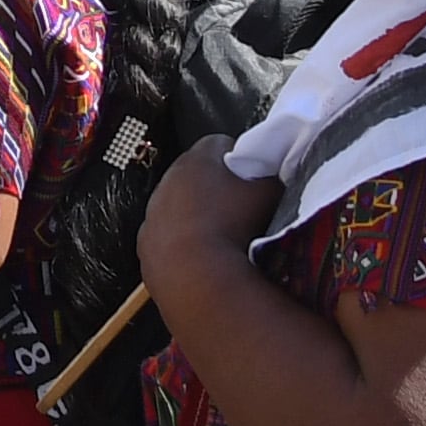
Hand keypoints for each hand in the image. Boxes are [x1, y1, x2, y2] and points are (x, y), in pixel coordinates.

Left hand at [139, 134, 273, 300]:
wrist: (199, 281)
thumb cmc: (235, 229)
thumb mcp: (271, 194)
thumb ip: (274, 177)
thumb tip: (279, 176)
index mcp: (195, 160)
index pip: (220, 145)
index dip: (241, 158)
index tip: (254, 176)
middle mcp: (166, 183)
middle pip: (196, 176)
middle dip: (217, 188)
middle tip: (241, 209)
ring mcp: (151, 217)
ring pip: (178, 209)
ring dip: (197, 218)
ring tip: (223, 239)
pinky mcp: (146, 248)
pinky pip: (167, 240)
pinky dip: (183, 246)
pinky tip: (203, 261)